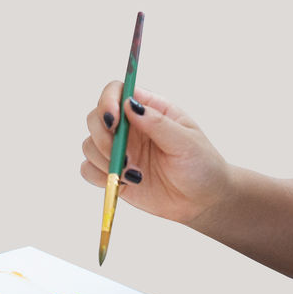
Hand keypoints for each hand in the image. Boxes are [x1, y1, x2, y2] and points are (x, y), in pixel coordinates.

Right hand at [81, 82, 230, 225]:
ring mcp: (121, 152)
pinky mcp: (116, 175)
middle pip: (95, 118)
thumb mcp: (186, 142)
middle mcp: (130, 128)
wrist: (203, 201)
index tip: (114, 121)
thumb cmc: (201, 166)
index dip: (107, 102)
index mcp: (149, 110)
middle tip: (123, 156)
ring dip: (104, 160)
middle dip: (102, 137)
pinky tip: (124, 184)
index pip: (116, 91)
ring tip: (133, 175)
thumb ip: (157, 123)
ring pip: (89, 145)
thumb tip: (129, 104)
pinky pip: (89, 170)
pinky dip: (99, 177)